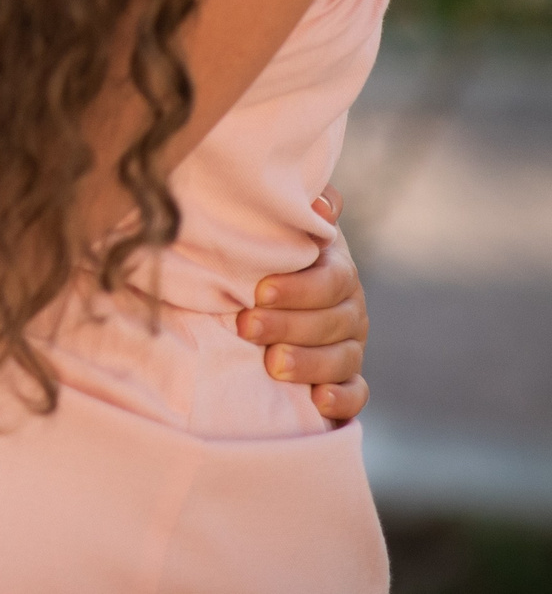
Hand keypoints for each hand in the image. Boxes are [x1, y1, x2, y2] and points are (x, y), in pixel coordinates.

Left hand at [239, 189, 367, 423]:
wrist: (253, 297)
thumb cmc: (259, 258)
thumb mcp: (273, 231)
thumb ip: (298, 213)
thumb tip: (321, 202)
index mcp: (336, 271)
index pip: (332, 280)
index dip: (299, 288)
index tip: (258, 292)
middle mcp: (349, 310)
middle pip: (333, 322)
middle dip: (290, 325)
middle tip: (247, 327)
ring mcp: (350, 347)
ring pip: (343, 359)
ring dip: (309, 363)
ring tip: (273, 364)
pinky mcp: (344, 383)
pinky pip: (355, 395)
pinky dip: (341, 399)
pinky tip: (318, 400)